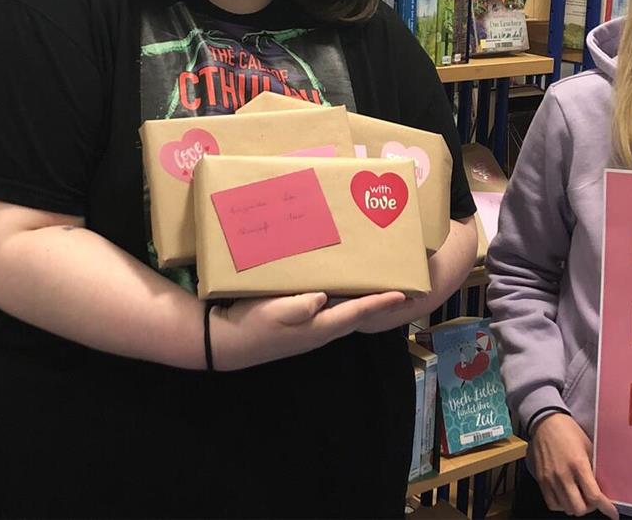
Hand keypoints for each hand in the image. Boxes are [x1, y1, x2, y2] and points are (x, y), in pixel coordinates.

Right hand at [209, 290, 406, 369]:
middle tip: (404, 290)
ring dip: (366, 302)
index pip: (357, 312)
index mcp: (318, 327)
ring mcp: (312, 330)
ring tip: (383, 288)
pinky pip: (333, 311)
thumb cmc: (250, 325)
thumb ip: (299, 306)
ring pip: (348, 314)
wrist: (226, 343)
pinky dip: (347, 301)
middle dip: (381, 304)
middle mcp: (321, 330)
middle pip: (358, 315)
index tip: (403, 294)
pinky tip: (346, 289)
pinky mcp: (302, 325)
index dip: (380, 303)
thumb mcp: (272, 312)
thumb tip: (323, 297)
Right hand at [528, 413, 618, 518]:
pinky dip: (561, 505)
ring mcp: (550, 479)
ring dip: (575, 506)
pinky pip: (552, 504)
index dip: (606, 508)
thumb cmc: (568, 431)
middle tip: (592, 499)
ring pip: (566, 508)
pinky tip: (566, 496)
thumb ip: (595, 467)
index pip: (594, 496)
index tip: (613, 513)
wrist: (545, 422)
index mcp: (578, 464)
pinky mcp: (541, 480)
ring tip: (579, 496)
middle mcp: (563, 474)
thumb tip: (604, 485)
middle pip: (579, 508)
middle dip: (589, 507)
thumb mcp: (588, 446)